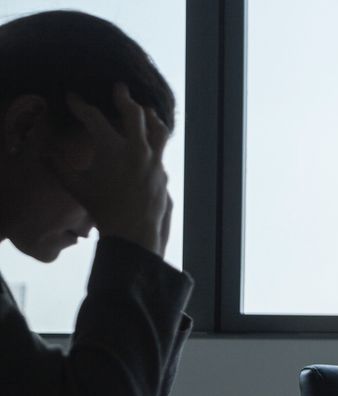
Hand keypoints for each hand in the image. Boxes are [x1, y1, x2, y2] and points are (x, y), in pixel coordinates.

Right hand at [53, 83, 169, 256]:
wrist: (133, 232)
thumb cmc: (102, 209)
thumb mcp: (76, 187)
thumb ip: (58, 167)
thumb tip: (42, 154)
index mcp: (112, 149)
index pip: (94, 118)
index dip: (80, 105)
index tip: (72, 97)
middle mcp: (136, 150)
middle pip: (133, 113)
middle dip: (124, 97)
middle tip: (119, 87)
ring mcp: (154, 160)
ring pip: (157, 128)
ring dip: (148, 115)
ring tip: (143, 108)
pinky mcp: (163, 171)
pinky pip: (161, 148)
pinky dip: (155, 137)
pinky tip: (151, 138)